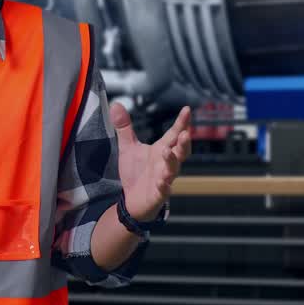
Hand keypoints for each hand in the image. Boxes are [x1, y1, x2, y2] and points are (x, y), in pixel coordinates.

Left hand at [111, 103, 191, 220]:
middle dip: (184, 143)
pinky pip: (164, 190)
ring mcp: (164, 178)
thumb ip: (124, 127)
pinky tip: (162, 182)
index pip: (174, 134)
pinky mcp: (158, 194)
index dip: (182, 123)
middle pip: (181, 151)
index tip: (187, 109)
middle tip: (185, 133)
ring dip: (172, 160)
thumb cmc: (136, 172)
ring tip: (166, 151)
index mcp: (162, 149)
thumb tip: (116, 104)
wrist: (131, 200)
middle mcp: (166, 163)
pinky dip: (164, 186)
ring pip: (173, 169)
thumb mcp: (128, 147)